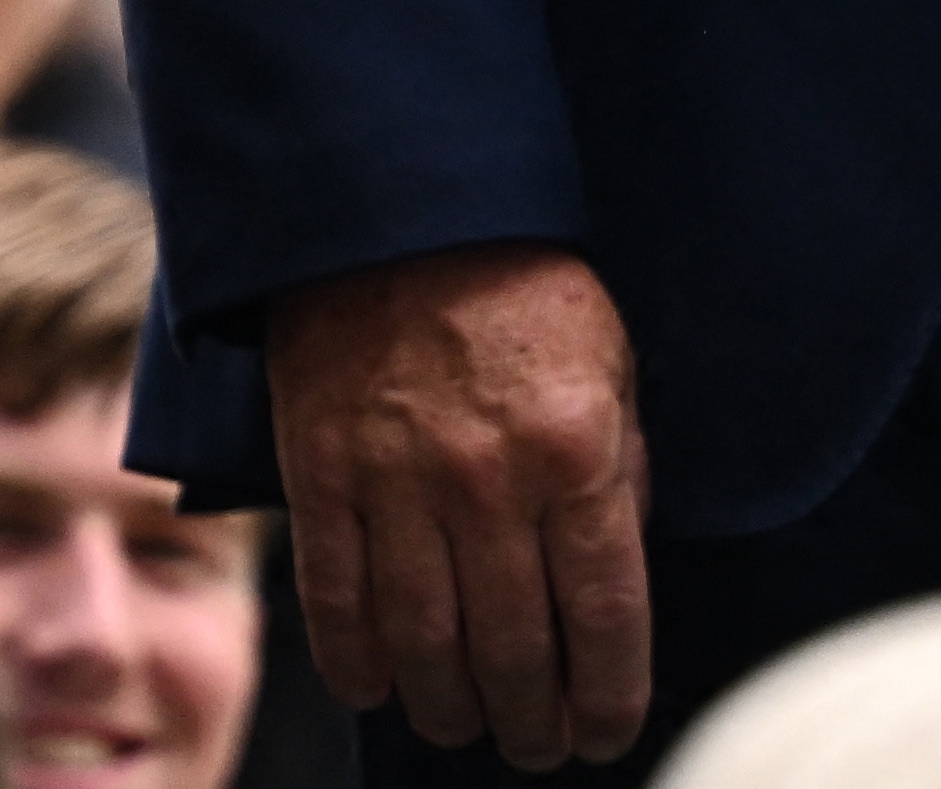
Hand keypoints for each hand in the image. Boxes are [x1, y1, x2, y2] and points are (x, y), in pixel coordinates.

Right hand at [262, 239, 650, 768]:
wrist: (400, 205)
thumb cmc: (521, 287)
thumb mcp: (610, 365)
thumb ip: (619, 475)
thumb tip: (611, 583)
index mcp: (577, 453)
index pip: (606, 620)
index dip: (608, 699)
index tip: (604, 731)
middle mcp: (490, 480)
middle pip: (515, 653)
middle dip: (533, 722)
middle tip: (538, 744)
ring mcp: (397, 479)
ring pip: (425, 645)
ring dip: (451, 708)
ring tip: (466, 724)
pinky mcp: (321, 471)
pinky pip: (336, 598)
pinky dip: (356, 662)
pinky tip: (379, 688)